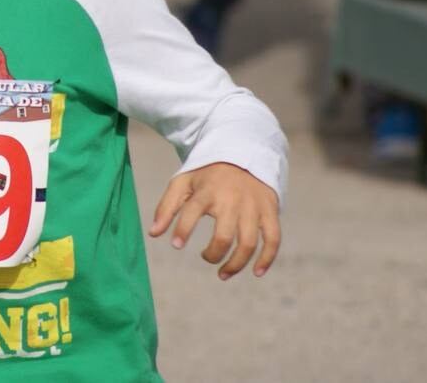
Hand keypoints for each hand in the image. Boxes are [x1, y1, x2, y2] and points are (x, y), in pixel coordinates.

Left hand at [149, 162, 280, 280]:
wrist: (243, 153)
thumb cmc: (207, 175)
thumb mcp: (183, 182)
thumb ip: (167, 206)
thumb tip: (153, 234)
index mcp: (207, 191)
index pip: (192, 212)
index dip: (183, 230)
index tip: (176, 245)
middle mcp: (232, 200)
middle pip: (224, 236)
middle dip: (213, 254)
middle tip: (206, 257)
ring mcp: (253, 206)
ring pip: (248, 243)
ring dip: (236, 264)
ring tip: (223, 274)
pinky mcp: (270, 210)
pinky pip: (273, 239)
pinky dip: (267, 258)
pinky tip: (256, 272)